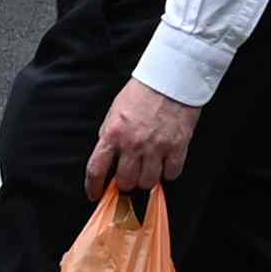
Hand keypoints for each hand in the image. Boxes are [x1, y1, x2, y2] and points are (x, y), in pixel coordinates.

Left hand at [81, 78, 198, 197]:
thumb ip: (109, 134)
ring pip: (148, 183)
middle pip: (125, 182)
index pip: (96, 170)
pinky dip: (168, 172)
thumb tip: (106, 157)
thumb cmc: (142, 91)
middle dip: (125, 182)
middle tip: (130, 175)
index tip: (95, 194)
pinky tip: (166, 163)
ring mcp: (156, 147)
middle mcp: (133, 144)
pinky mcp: (177, 147)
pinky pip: (172, 174)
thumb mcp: (115, 110)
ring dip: (147, 179)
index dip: (93, 187)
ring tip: (149, 168)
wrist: (171, 77)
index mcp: (113, 133)